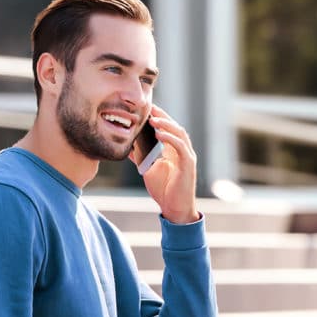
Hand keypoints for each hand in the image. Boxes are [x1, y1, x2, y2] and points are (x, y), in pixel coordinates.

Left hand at [129, 105, 199, 223]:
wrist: (174, 208)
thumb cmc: (164, 189)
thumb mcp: (148, 169)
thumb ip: (141, 157)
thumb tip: (128, 146)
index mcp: (174, 150)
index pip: (168, 129)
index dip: (159, 118)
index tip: (147, 109)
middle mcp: (183, 151)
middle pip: (175, 127)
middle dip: (162, 117)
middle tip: (150, 108)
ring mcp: (187, 157)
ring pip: (180, 134)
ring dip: (166, 125)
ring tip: (153, 119)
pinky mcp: (188, 165)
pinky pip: (181, 148)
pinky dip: (171, 139)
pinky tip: (160, 134)